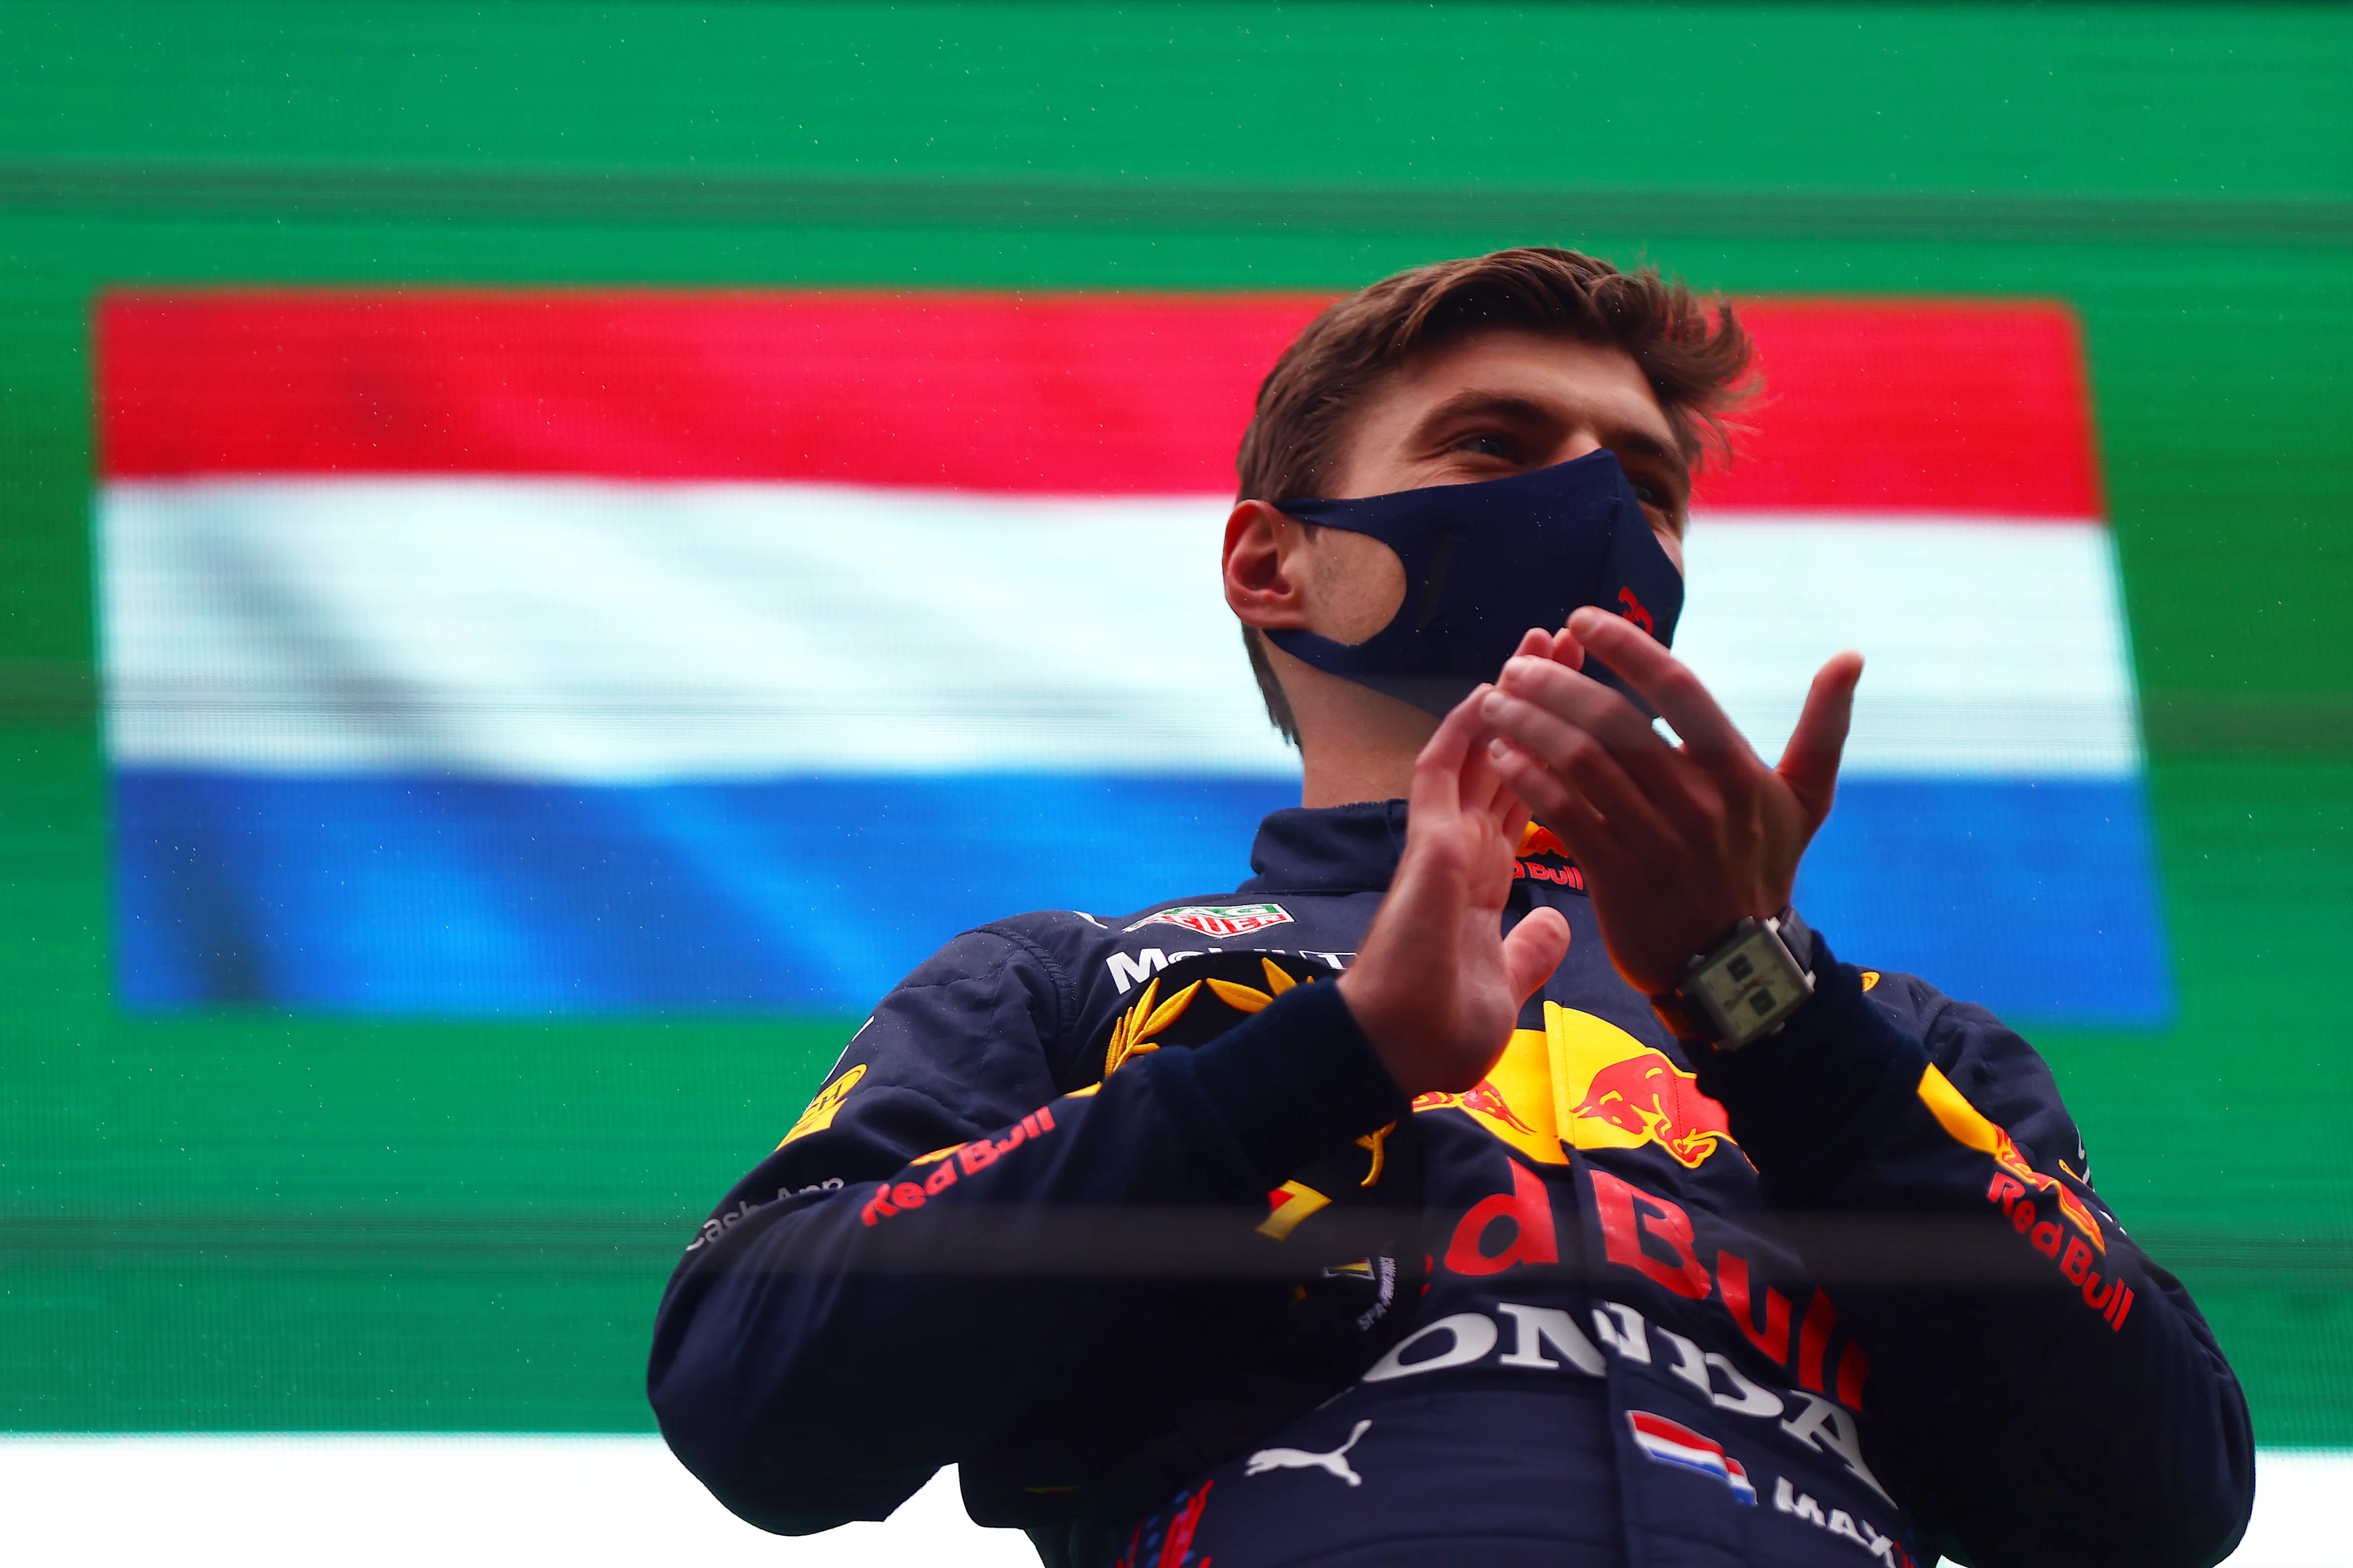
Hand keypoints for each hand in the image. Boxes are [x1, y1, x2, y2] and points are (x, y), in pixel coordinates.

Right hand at [1337, 678, 1571, 1096]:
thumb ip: (1528, 950)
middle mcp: (1465, 852)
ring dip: (1510, 695)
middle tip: (1576, 650)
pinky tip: (1489, 685)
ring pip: (1479, 751)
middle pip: (1511, 759)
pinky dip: (1463, 727)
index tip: (1593, 716)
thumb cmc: (1441, 1031)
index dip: (1559, 754)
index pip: (1529, 800)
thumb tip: (1556, 927)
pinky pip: (1441, 772)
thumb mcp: (1508, 985)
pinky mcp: (1427, 846)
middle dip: (1545, 705)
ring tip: (1544, 642)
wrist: (1398, 1053)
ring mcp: (1443, 844)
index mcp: (1484, 881)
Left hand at [1478, 606, 1861, 995]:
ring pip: (1580, 763)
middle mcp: (1697, 801)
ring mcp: (1656, 840)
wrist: (1735, 967)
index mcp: (1736, 770)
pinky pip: (1563, 815)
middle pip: (1613, 721)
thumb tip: (1852, 656)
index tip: (1579, 618)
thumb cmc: (1763, 872)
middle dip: (1557, 684)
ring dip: (1530, 726)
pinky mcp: (1618, 878)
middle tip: (1517, 665)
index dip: (1624, 644)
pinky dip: (1528, 780)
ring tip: (1496, 702)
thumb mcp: (1805, 801)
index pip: (1674, 685)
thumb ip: (1823, 727)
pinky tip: (1502, 757)